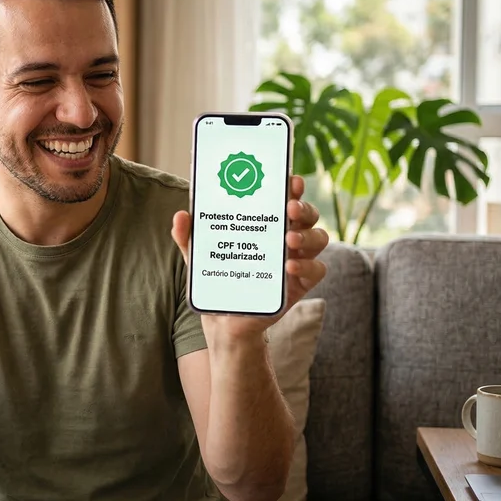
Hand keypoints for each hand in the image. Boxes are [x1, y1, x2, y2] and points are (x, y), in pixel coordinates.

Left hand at [170, 175, 328, 339]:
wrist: (223, 320)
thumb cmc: (216, 278)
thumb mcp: (198, 255)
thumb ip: (188, 237)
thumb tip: (181, 216)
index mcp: (267, 223)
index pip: (286, 198)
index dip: (292, 187)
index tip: (290, 180)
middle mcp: (286, 237)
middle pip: (308, 215)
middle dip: (304, 207)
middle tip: (290, 209)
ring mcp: (296, 260)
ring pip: (319, 238)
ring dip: (308, 236)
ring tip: (289, 240)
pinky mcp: (300, 284)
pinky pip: (317, 270)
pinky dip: (307, 266)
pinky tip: (289, 267)